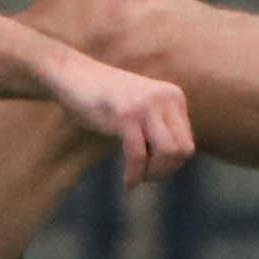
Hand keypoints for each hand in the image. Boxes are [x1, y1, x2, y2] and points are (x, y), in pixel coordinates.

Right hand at [40, 49, 194, 184]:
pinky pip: (137, 155)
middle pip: (183, 150)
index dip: (171, 165)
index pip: (187, 143)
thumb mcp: (140, 110)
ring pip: (167, 153)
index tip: (150, 170)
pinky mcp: (125, 114)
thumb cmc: (102, 99)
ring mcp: (146, 105)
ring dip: (152, 173)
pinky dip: (133, 175)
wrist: (71, 75)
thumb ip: (158, 129)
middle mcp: (165, 98)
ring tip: (136, 177)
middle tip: (144, 177)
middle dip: (164, 171)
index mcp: (173, 97)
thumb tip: (172, 165)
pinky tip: (126, 183)